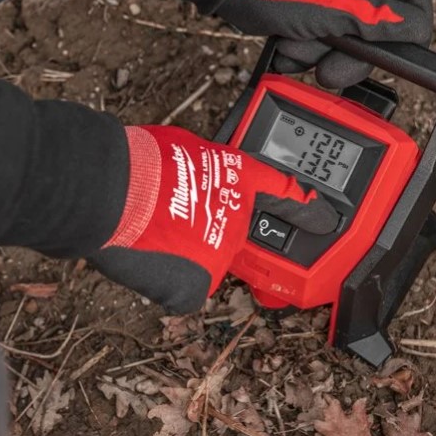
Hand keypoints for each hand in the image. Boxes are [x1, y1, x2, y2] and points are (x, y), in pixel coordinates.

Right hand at [89, 126, 337, 312]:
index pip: (282, 193)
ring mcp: (219, 255)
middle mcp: (238, 218)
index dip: (305, 207)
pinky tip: (147, 257)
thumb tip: (196, 172)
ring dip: (182, 253)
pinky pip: (183, 288)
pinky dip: (166, 278)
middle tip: (171, 217)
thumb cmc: (141, 161)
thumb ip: (203, 165)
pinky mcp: (195, 286)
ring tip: (152, 234)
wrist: (114, 190)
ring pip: (203, 262)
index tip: (320, 216)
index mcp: (238, 177)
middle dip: (205, 230)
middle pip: (230, 234)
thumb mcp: (186, 147)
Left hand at [217, 0, 432, 87]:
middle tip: (328, 66)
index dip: (406, 35)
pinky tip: (287, 47)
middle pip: (379, 37)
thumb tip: (415, 30)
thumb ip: (379, 22)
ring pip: (346, 48)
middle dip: (349, 56)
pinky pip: (320, 49)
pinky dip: (303, 55)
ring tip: (296, 45)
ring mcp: (334, 4)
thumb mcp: (337, 9)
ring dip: (319, 55)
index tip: (383, 55)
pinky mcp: (312, 19)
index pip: (415, 6)